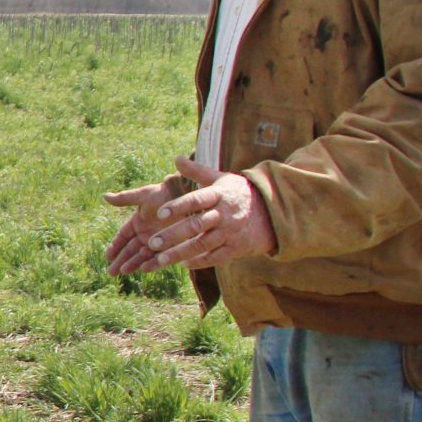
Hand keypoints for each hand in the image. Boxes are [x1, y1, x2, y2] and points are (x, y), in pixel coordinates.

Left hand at [104, 157, 275, 274]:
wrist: (270, 213)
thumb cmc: (237, 193)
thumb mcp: (220, 179)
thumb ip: (196, 171)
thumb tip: (176, 158)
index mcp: (218, 195)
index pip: (195, 200)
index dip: (178, 206)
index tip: (159, 213)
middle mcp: (224, 214)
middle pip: (196, 225)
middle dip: (173, 234)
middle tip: (151, 243)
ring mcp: (230, 232)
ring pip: (203, 244)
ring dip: (181, 253)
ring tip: (160, 260)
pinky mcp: (235, 248)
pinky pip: (216, 257)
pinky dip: (200, 261)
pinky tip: (183, 264)